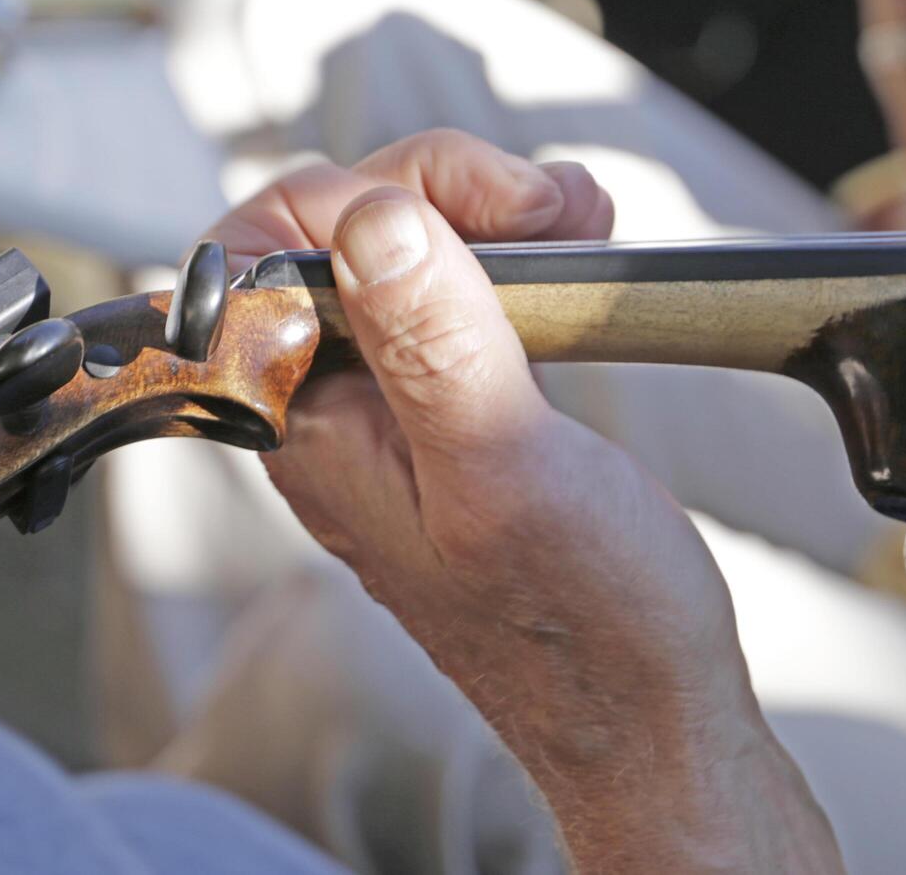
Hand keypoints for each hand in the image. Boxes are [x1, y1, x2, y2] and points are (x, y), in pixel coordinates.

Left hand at [202, 130, 842, 873]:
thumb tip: (373, 221)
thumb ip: (434, 343)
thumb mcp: (506, 471)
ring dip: (488, 214)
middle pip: (335, 233)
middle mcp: (337, 411)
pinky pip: (455, 296)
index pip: (256, 251)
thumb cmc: (583, 626)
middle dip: (442, 191)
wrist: (648, 714)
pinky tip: (574, 260)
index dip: (353, 199)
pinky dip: (515, 257)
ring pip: (401, 253)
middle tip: (547, 215)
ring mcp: (401, 409)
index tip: (467, 212)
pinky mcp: (462, 412)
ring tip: (577, 228)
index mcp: (311, 425)